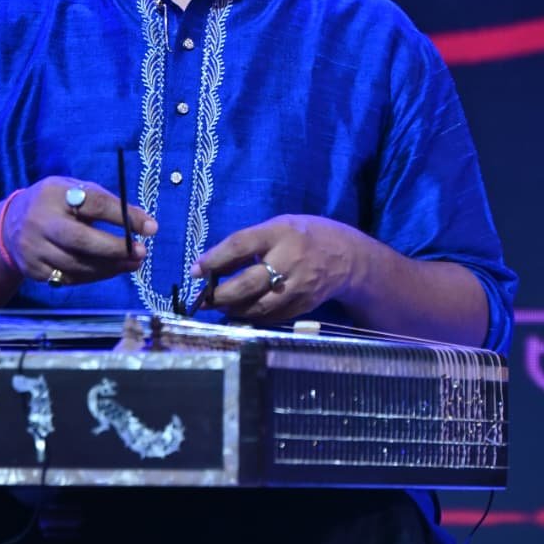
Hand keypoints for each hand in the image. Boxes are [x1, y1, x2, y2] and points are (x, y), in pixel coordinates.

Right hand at [2, 176, 157, 285]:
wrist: (9, 225)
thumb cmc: (55, 204)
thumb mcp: (73, 190)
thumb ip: (105, 202)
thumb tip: (144, 223)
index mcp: (54, 193)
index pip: (94, 203)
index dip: (124, 216)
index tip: (151, 227)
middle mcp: (40, 220)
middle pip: (80, 239)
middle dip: (115, 248)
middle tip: (142, 252)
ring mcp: (34, 248)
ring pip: (77, 264)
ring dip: (110, 267)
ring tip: (133, 263)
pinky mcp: (33, 270)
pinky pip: (69, 278)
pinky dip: (94, 276)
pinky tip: (111, 270)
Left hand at [190, 214, 361, 323]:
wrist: (348, 258)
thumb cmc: (306, 236)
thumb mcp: (280, 226)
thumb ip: (252, 242)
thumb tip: (215, 262)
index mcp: (280, 233)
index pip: (239, 246)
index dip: (214, 259)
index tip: (195, 270)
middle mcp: (289, 260)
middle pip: (247, 283)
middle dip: (220, 294)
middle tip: (204, 299)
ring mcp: (297, 286)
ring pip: (258, 306)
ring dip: (233, 310)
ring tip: (220, 307)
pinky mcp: (303, 306)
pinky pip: (271, 317)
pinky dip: (252, 317)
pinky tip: (242, 314)